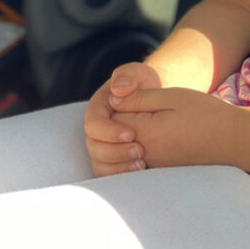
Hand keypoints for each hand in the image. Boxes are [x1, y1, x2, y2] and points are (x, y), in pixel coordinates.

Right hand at [84, 61, 163, 176]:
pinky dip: (121, 175)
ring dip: (118, 167)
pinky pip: (108, 174)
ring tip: (141, 163)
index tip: (131, 134)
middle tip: (140, 150)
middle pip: (94, 147)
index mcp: (98, 109)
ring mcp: (103, 145)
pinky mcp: (112, 159)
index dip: (109, 131)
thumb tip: (118, 89)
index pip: (93, 123)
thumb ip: (128, 75)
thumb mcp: (138, 73)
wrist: (156, 100)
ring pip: (99, 164)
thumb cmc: (145, 84)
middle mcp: (97, 129)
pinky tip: (141, 170)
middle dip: (115, 152)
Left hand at [110, 87, 241, 168]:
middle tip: (139, 108)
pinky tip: (152, 139)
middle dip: (118, 122)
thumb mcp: (173, 96)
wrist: (233, 140)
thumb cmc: (205, 113)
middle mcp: (144, 155)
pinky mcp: (159, 173)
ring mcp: (152, 167)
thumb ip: (140, 98)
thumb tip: (113, 101)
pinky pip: (134, 164)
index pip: (111, 119)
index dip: (119, 103)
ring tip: (146, 123)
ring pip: (121, 152)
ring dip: (125, 137)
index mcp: (146, 133)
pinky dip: (135, 151)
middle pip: (112, 139)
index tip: (134, 96)